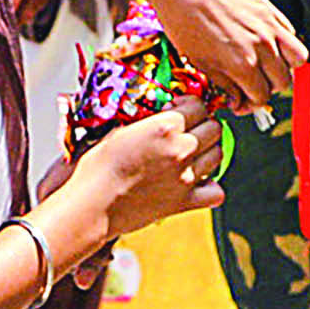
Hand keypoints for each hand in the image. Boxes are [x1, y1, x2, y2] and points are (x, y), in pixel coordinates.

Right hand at [69, 105, 227, 244]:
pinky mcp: (185, 202)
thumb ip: (147, 119)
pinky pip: (216, 192)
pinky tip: (198, 182)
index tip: (180, 110)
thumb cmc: (97, 166)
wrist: (91, 204)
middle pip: (214, 128)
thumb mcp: (118, 129)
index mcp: (165, 126)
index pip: (198, 105)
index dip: (189, 106)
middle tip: (188, 131)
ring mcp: (186, 177)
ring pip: (218, 155)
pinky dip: (211, 187)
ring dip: (207, 151)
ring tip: (191, 154)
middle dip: (203, 125)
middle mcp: (181, 149)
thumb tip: (161, 112)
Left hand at [154, 0, 306, 106]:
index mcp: (243, 64)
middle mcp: (262, 46)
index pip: (261, 97)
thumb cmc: (184, 22)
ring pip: (298, 60)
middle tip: (251, 86)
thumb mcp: (201, 63)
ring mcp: (270, 26)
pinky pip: (292, 34)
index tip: (241, 102)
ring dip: (285, 68)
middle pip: (282, 82)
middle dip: (267, 89)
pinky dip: (286, 44)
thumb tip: (238, 101)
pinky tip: (267, 45)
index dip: (250, 104)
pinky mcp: (271, 9)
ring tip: (266, 68)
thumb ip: (226, 85)